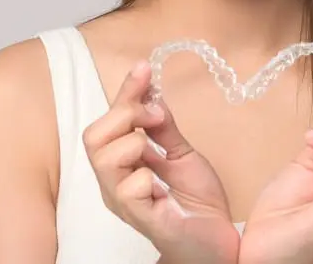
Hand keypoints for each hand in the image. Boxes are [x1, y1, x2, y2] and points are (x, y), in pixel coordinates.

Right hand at [82, 60, 240, 263]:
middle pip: (92, 137)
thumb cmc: (196, 205)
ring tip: (157, 156)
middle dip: (124, 116)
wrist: (220, 244)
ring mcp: (124, 203)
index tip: (143, 68)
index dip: (125, 92)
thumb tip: (151, 91)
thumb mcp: (182, 154)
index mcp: (121, 165)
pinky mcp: (142, 220)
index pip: (108, 120)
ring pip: (104, 160)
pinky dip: (146, 178)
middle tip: (156, 119)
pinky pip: (127, 190)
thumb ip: (164, 127)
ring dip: (134, 144)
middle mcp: (114, 183)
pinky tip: (162, 188)